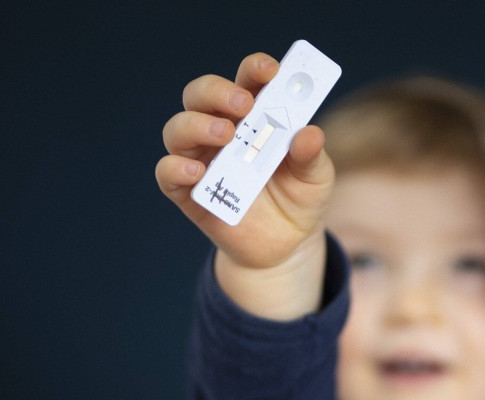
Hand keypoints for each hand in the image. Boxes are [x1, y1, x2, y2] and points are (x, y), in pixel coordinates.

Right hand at [157, 53, 333, 317]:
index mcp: (254, 116)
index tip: (270, 71)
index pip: (246, 81)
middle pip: (200, 95)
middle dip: (218, 92)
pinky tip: (196, 170)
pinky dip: (175, 167)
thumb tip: (310, 133)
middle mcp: (221, 130)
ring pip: (178, 128)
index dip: (254, 69)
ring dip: (197, 125)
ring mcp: (201, 159)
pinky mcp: (189, 192)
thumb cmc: (300, 198)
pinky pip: (168, 173)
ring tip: (227, 135)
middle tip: (244, 105)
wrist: (287, 245)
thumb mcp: (316, 177)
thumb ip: (312, 155)